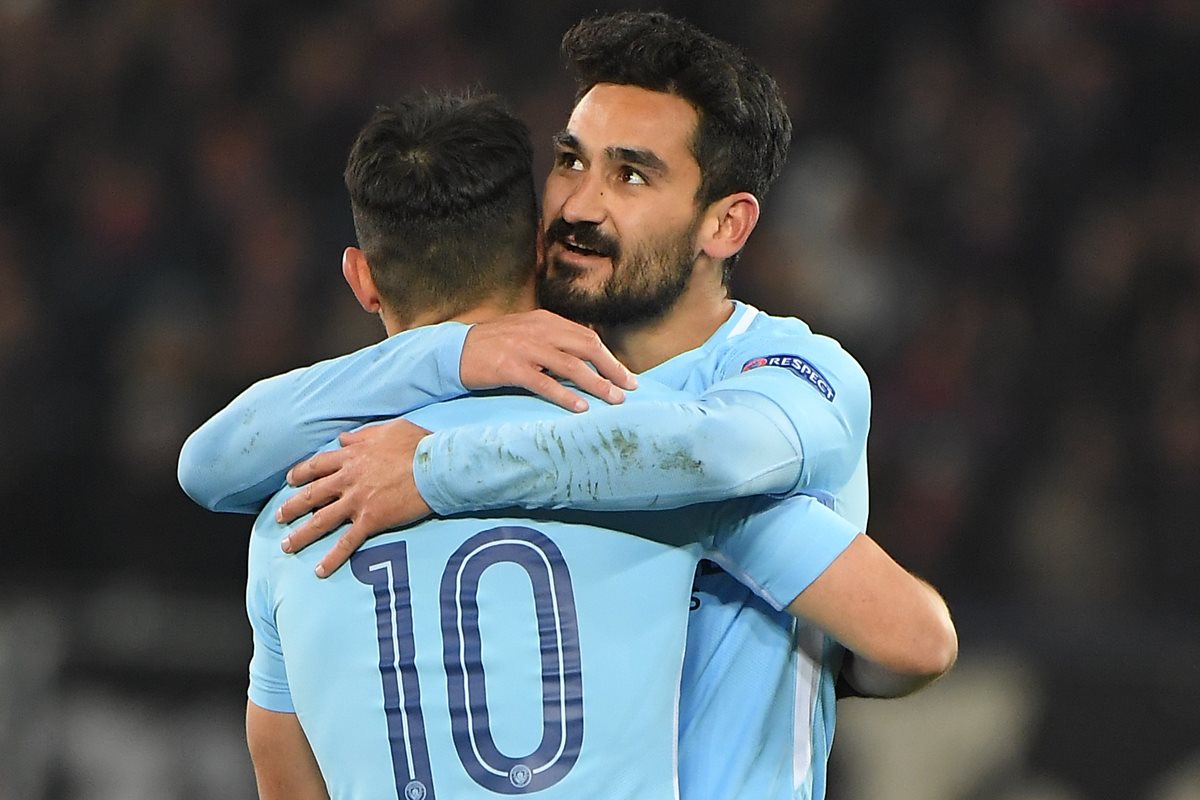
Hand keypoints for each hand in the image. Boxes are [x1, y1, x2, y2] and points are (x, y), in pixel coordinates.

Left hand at [277, 419, 432, 576]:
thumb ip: (362, 435)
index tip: (290, 480)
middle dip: (292, 507)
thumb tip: (343, 437)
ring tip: (287, 546)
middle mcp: (348, 478)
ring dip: (301, 535)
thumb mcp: (388, 429)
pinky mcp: (371, 519)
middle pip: (311, 494)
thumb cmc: (418, 445)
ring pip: (320, 520)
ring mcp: (357, 500)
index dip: (301, 473)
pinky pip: (347, 542)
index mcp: (352, 456)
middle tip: (279, 517)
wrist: (435, 466)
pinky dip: (332, 558)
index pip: (317, 465)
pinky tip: (320, 571)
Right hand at [460, 309, 636, 411]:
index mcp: (545, 321)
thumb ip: (553, 341)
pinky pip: (545, 383)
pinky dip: (566, 396)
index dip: (610, 357)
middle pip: (586, 347)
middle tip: (629, 389)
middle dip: (611, 369)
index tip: (626, 376)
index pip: (587, 337)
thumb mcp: (526, 334)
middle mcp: (539, 330)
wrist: (454, 350)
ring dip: (596, 384)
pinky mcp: (511, 367)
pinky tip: (581, 408)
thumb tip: (585, 360)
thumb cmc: (493, 346)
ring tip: (613, 400)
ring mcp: (525, 348)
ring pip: (571, 365)